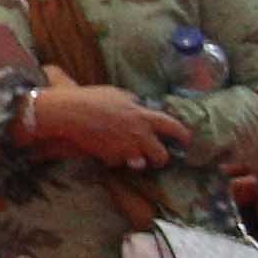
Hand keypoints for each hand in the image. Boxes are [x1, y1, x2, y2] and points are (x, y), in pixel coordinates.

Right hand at [21, 82, 176, 168]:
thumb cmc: (93, 99)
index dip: (183, 135)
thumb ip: (132, 101)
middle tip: (156, 158)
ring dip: (137, 160)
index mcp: (143, 116)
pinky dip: (113, 159)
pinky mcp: (111, 158)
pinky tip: (106, 150)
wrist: (71, 114)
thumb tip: (139, 104)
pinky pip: (117, 162)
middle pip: (160, 155)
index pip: (172, 126)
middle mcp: (139, 135)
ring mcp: (126, 148)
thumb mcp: (117, 94)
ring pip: (140, 163)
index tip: (186, 140)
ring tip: (129, 155)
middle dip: (160, 159)